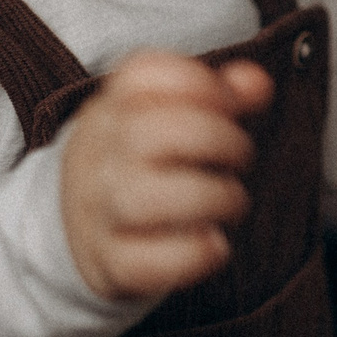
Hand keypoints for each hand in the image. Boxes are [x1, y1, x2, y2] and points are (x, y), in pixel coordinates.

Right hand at [59, 52, 272, 302]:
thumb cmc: (145, 161)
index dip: (202, 83)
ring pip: (143, 199)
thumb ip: (220, 93)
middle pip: (148, 132)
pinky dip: (192, 255)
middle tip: (240, 157)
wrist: (79, 222)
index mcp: (112, 106)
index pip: (142, 74)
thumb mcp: (170, 115)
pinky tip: (215, 244)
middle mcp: (98, 154)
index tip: (231, 105)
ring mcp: (98, 210)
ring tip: (231, 201)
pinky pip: (142, 262)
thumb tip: (257, 84)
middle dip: (217, 140)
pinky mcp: (109, 263)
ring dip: (209, 198)